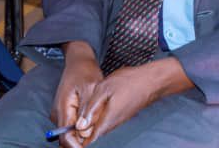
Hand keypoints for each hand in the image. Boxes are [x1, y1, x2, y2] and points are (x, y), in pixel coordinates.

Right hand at [50, 41, 102, 147]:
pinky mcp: (64, 111)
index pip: (65, 136)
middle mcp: (58, 112)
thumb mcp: (90, 88)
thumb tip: (84, 131)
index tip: (90, 147)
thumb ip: (87, 110)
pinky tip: (91, 125)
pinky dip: (80, 129)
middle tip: (95, 141)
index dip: (76, 146)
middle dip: (80, 142)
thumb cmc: (85, 72)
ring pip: (68, 133)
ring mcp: (60, 112)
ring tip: (94, 132)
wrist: (78, 61)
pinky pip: (71, 126)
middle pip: (66, 138)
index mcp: (63, 107)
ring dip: (80, 136)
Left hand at [77, 57, 192, 144]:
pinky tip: (92, 108)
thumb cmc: (129, 82)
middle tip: (70, 125)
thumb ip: (91, 109)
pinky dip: (96, 117)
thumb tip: (81, 125)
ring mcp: (118, 120)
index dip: (78, 139)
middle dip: (81, 132)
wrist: (150, 80)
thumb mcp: (104, 90)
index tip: (68, 135)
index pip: (90, 139)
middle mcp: (113, 124)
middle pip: (93, 134)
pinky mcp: (120, 114)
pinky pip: (105, 120)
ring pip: (98, 126)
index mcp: (107, 120)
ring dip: (88, 124)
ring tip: (78, 117)